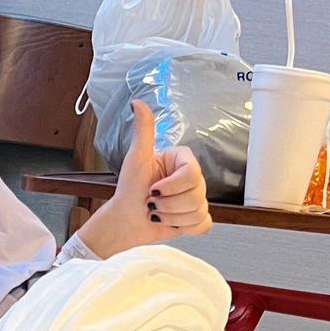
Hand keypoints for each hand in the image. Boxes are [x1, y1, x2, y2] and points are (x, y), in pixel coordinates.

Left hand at [77, 100, 211, 258]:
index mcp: (181, 160)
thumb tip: (138, 103)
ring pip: (199, 210)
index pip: (192, 173)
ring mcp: (195, 197)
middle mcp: (191, 178)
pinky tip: (170, 221)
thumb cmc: (129, 189)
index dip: (172, 186)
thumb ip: (143, 130)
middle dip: (169, 204)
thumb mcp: (135, 158)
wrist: (126, 220)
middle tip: (152, 201)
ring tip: (157, 211)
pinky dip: (184, 227)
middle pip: (197, 194)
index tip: (154, 187)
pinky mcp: (196, 217)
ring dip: (172, 216)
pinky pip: (203, 224)